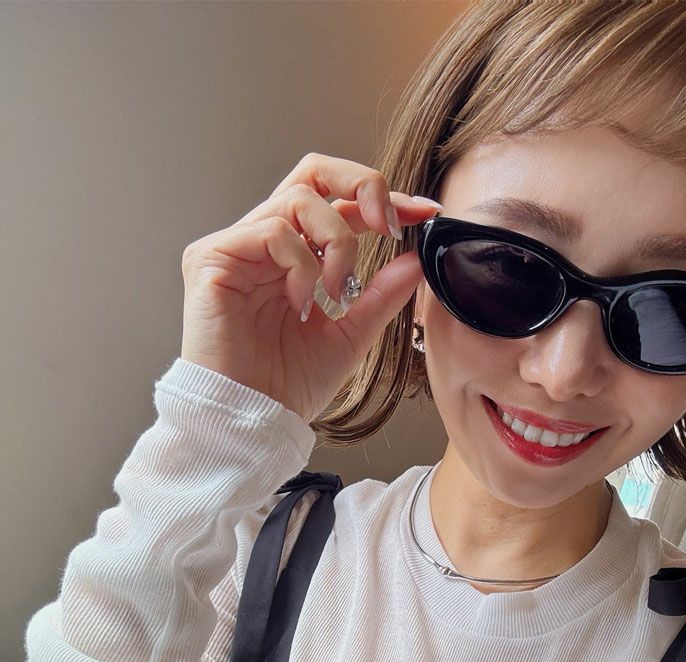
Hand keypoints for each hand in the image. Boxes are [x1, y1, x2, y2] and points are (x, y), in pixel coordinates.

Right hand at [179, 152, 440, 422]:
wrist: (252, 418)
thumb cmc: (290, 383)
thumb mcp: (352, 333)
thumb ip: (382, 293)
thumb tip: (418, 258)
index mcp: (294, 256)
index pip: (338, 203)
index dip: (382, 199)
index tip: (425, 213)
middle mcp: (263, 241)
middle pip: (313, 171)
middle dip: (362, 185)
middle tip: (388, 224)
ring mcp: (236, 246)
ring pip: (300, 199)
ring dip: (336, 243)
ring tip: (337, 293)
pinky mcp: (211, 257)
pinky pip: (273, 231)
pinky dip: (302, 265)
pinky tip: (302, 303)